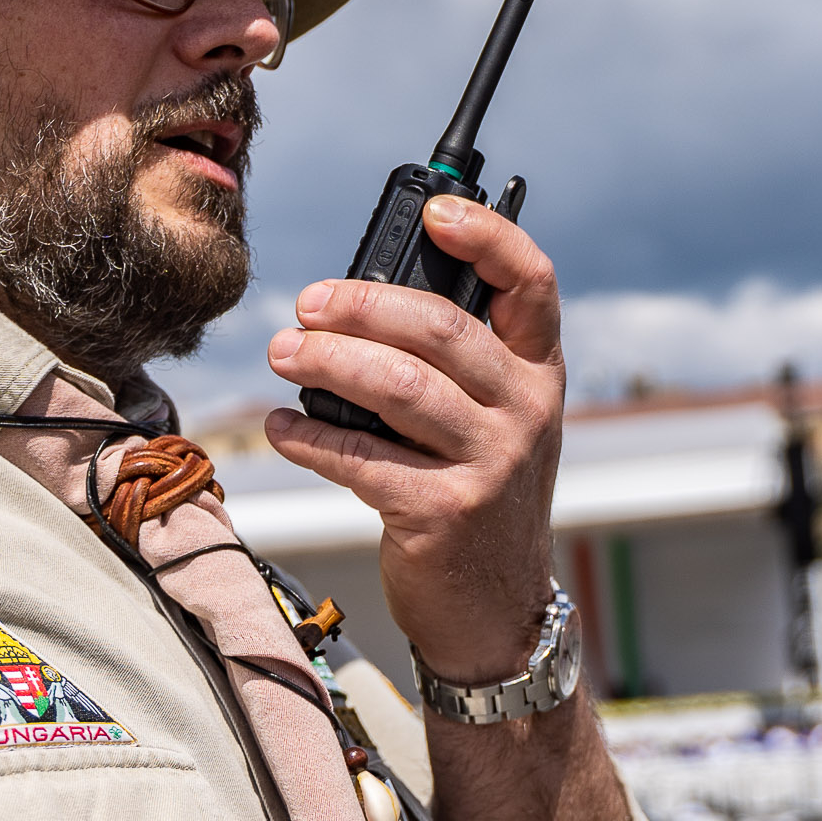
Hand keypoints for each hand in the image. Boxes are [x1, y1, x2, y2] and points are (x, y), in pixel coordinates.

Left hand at [264, 195, 562, 684]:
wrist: (496, 611)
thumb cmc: (477, 494)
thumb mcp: (493, 422)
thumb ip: (454, 363)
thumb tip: (357, 301)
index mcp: (539, 372)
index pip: (532, 283)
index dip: (488, 235)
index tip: (434, 210)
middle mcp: (527, 412)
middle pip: (440, 329)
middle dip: (360, 306)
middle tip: (305, 305)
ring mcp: (490, 464)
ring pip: (398, 386)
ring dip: (326, 363)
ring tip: (283, 354)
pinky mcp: (444, 512)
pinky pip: (361, 457)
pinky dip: (309, 437)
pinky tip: (282, 427)